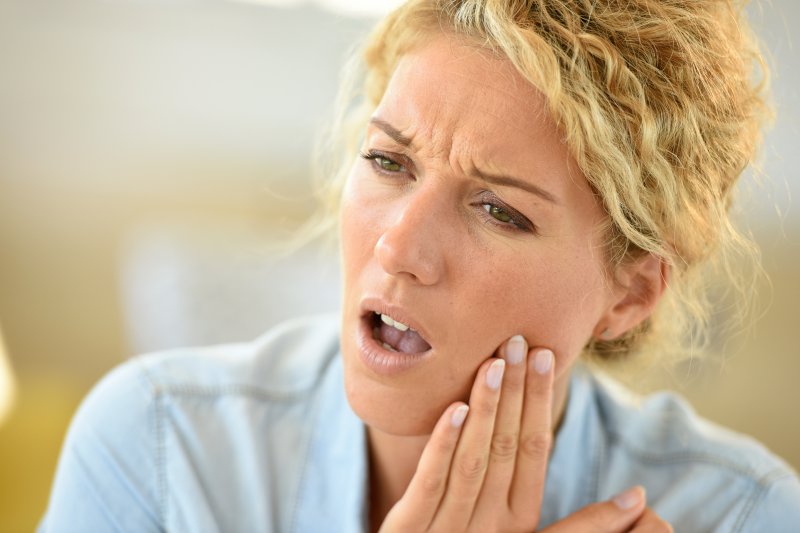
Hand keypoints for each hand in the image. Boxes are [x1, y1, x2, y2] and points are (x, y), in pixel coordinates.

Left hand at [378, 335, 672, 531]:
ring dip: (487, 409)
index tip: (546, 355)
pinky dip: (443, 445)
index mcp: (520, 522)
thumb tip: (637, 499)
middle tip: (522, 341)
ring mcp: (450, 529)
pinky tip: (455, 408)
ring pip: (474, 461)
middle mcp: (492, 526)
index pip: (534, 452)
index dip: (540, 403)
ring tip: (496, 362)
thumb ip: (567, 518)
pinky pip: (429, 483)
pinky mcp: (409, 532)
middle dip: (516, 393)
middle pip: (507, 448)